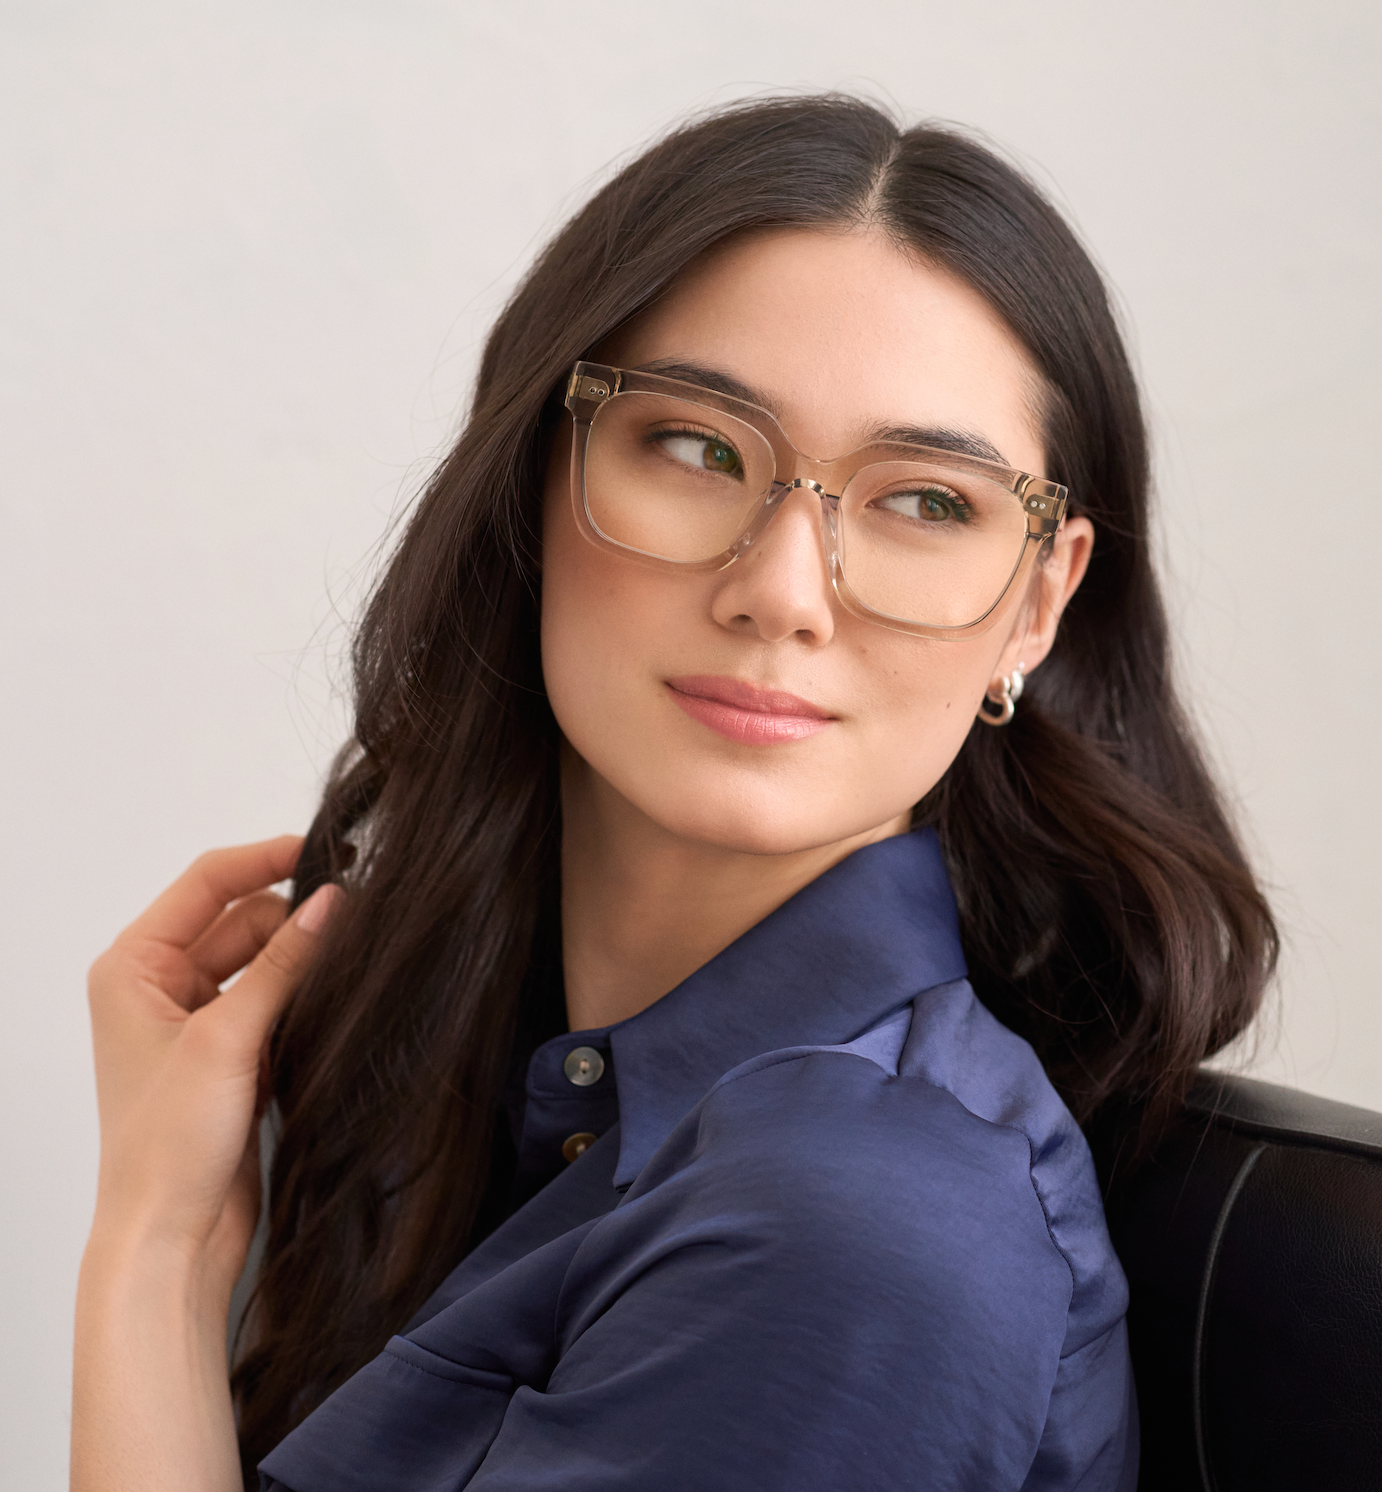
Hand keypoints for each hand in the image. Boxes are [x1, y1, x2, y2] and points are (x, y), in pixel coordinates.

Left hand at [85, 836, 338, 1297]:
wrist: (171, 1237)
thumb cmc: (166, 1147)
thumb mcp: (227, 1039)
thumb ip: (283, 963)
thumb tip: (332, 902)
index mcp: (132, 967)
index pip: (206, 883)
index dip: (266, 859)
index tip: (325, 851)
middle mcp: (159, 985)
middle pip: (242, 917)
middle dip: (293, 917)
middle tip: (354, 917)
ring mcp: (198, 1018)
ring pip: (265, 957)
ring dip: (302, 958)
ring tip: (347, 964)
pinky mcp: (232, 1051)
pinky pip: (276, 996)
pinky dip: (304, 993)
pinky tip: (334, 998)